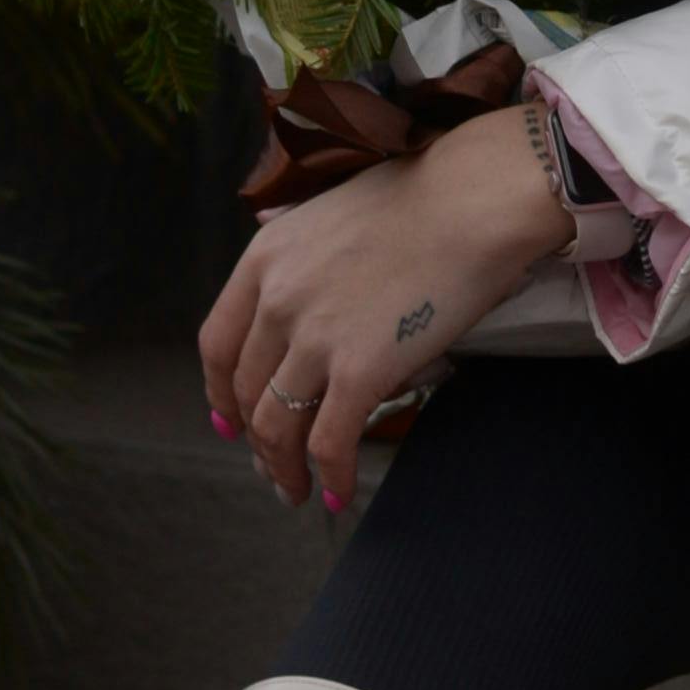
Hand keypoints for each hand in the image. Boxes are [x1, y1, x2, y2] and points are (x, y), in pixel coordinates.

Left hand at [197, 102, 576, 511]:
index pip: (217, 344)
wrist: (473, 202)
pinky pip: (328, 442)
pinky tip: (338, 492)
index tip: (229, 419)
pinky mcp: (359, 370)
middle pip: (247, 391)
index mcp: (264, 259)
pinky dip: (329, 475)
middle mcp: (276, 299)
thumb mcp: (331, 207)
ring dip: (283, 469)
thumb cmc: (422, 198)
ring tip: (298, 490)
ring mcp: (314, 338)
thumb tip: (269, 230)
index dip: (219, 392)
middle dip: (256, 440)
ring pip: (276, 426)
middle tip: (273, 466)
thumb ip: (294, 235)